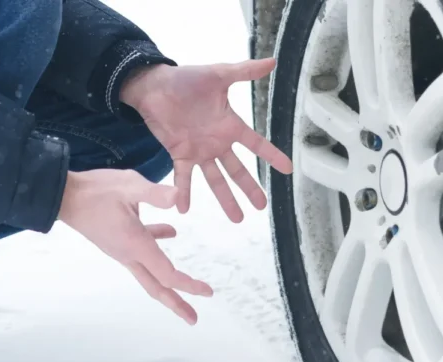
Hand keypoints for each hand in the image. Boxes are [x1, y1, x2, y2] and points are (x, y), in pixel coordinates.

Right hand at [58, 169, 212, 324]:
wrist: (63, 196)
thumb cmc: (95, 191)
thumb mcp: (129, 186)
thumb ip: (155, 194)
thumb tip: (178, 198)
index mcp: (136, 245)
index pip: (167, 274)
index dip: (188, 285)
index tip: (207, 292)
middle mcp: (129, 254)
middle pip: (156, 286)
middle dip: (176, 303)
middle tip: (193, 319)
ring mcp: (122, 250)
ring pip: (150, 272)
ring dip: (168, 282)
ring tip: (186, 287)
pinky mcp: (118, 241)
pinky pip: (142, 250)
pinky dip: (157, 247)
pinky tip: (171, 232)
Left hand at [119, 58, 292, 222]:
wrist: (155, 86)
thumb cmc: (186, 79)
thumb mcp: (218, 74)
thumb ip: (244, 71)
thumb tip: (273, 62)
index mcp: (230, 125)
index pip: (257, 144)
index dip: (273, 156)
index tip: (288, 169)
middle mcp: (218, 142)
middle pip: (238, 170)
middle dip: (250, 188)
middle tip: (262, 206)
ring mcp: (199, 151)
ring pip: (216, 180)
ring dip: (225, 199)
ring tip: (237, 219)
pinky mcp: (179, 154)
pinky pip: (183, 177)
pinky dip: (182, 192)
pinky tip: (183, 209)